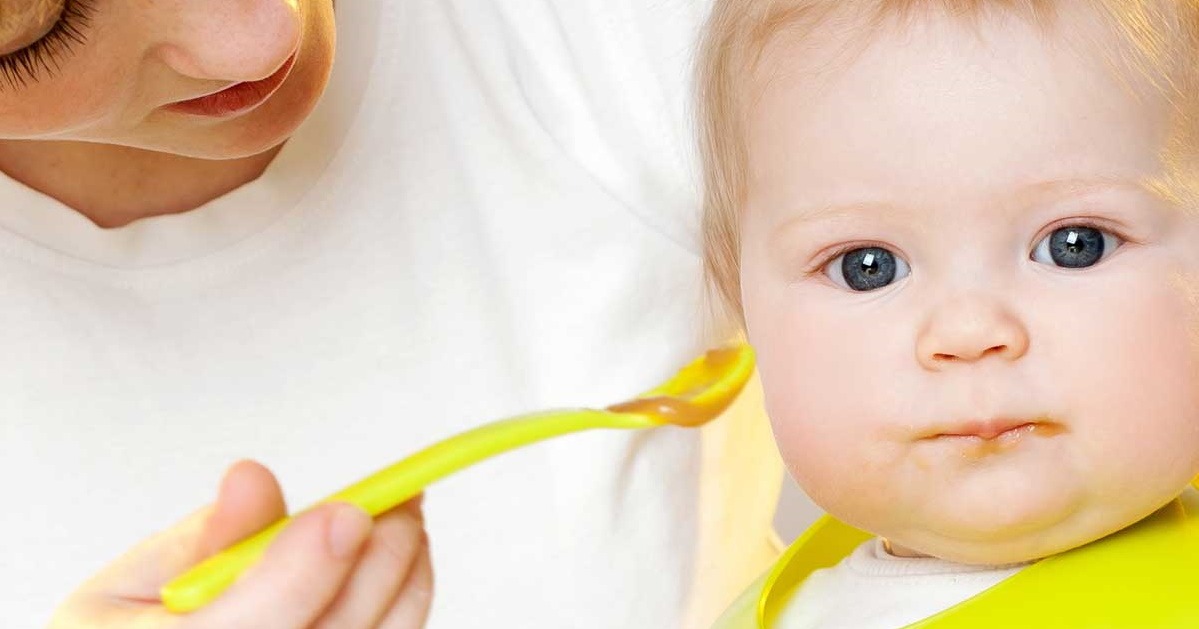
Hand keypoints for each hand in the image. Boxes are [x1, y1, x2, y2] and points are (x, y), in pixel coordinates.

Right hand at [49, 460, 432, 628]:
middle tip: (399, 498)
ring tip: (404, 521)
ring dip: (404, 579)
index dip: (306, 570)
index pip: (251, 628)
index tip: (345, 511)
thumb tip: (253, 482)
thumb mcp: (131, 584)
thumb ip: (202, 538)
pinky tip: (398, 566)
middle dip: (377, 561)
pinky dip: (402, 606)